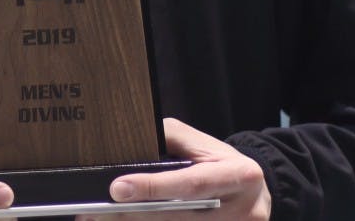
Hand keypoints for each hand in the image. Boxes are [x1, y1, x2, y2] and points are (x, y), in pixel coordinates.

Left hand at [90, 119, 269, 220]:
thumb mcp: (200, 143)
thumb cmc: (220, 161)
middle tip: (97, 212)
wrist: (257, 192)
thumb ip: (168, 141)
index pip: (190, 183)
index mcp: (237, 175)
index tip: (117, 189)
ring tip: (103, 220)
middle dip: (135, 215)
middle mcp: (242, 210)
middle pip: (180, 217)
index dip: (153, 187)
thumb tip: (128, 148)